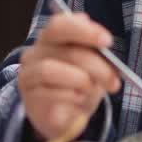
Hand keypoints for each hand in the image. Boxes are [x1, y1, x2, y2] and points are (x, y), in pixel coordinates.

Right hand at [17, 11, 122, 141]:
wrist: (66, 116)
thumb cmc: (79, 84)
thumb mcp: (92, 66)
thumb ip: (95, 51)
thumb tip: (103, 41)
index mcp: (50, 38)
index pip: (60, 25)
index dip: (84, 31)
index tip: (108, 41)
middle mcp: (35, 53)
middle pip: (65, 51)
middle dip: (96, 66)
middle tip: (113, 81)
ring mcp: (28, 76)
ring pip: (50, 70)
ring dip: (79, 81)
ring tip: (90, 90)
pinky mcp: (29, 99)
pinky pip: (50, 94)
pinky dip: (71, 98)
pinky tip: (78, 100)